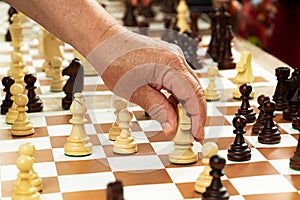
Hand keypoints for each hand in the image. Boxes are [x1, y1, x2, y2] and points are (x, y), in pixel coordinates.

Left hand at [87, 29, 205, 140]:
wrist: (104, 42)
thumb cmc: (114, 61)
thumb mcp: (134, 91)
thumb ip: (157, 109)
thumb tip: (171, 127)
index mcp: (170, 65)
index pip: (193, 95)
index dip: (198, 117)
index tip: (197, 134)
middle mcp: (176, 58)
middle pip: (195, 91)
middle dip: (195, 115)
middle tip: (191, 134)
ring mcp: (173, 58)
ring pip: (188, 87)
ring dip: (185, 106)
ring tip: (180, 125)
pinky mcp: (167, 60)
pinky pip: (178, 81)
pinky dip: (177, 97)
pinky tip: (170, 108)